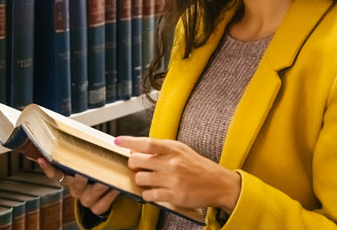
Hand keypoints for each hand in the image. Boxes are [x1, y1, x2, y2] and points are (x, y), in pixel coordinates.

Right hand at [35, 157, 119, 216]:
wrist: (104, 198)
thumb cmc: (94, 176)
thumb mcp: (83, 167)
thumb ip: (77, 156)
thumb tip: (73, 136)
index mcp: (69, 181)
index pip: (55, 174)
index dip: (47, 167)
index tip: (42, 159)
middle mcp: (75, 191)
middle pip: (79, 180)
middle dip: (86, 173)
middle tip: (91, 165)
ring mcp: (86, 200)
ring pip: (97, 188)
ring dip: (106, 179)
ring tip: (112, 171)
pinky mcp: (98, 208)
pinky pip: (108, 198)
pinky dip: (114, 190)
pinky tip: (117, 185)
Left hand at [115, 136, 240, 213]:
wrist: (218, 184)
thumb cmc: (197, 166)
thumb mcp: (181, 150)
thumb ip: (160, 149)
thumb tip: (136, 149)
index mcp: (173, 149)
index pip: (146, 142)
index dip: (129, 141)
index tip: (117, 141)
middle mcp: (172, 163)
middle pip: (137, 161)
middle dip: (133, 164)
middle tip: (138, 166)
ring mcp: (172, 180)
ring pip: (140, 179)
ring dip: (140, 180)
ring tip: (148, 180)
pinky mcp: (174, 195)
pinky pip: (149, 195)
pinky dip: (147, 194)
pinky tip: (153, 192)